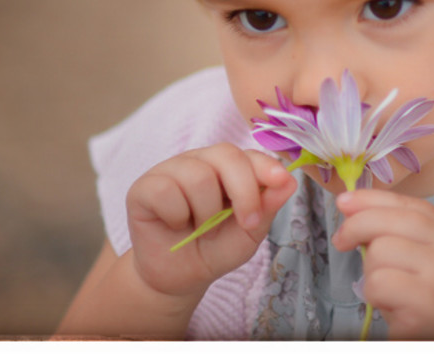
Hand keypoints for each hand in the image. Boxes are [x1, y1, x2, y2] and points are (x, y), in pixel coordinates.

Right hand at [126, 143, 295, 298]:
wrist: (178, 278)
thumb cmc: (213, 250)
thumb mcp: (247, 234)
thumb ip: (265, 207)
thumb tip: (289, 181)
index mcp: (227, 167)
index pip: (248, 154)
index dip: (265, 166)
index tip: (281, 181)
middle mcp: (199, 161)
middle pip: (226, 155)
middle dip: (244, 191)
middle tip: (245, 223)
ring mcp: (170, 170)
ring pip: (197, 176)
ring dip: (206, 213)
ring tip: (201, 228)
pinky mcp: (144, 187)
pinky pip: (165, 190)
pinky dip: (176, 215)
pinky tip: (174, 224)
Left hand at [332, 189, 433, 339]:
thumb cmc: (425, 302)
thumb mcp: (415, 259)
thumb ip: (391, 231)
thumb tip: (348, 204)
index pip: (408, 204)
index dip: (371, 199)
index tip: (343, 201)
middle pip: (389, 220)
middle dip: (355, 227)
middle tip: (340, 242)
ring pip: (379, 252)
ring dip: (371, 273)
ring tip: (389, 291)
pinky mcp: (427, 300)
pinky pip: (378, 283)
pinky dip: (375, 296)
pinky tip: (392, 306)